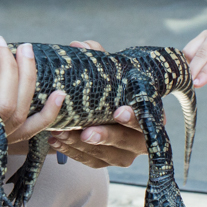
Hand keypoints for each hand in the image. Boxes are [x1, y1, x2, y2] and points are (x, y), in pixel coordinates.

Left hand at [47, 40, 147, 167]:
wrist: (104, 108)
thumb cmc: (111, 88)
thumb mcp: (109, 71)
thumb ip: (98, 56)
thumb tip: (79, 44)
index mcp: (150, 114)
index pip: (146, 119)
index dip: (134, 118)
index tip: (119, 111)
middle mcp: (142, 138)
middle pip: (127, 142)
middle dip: (105, 136)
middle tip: (86, 131)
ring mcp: (125, 154)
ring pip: (106, 155)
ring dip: (82, 145)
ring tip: (61, 133)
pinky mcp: (106, 162)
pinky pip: (91, 161)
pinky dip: (72, 152)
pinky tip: (56, 141)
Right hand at [183, 23, 206, 87]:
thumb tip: (206, 78)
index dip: (206, 72)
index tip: (196, 84)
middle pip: (202, 54)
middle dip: (194, 71)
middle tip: (188, 85)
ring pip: (192, 51)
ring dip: (190, 66)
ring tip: (191, 79)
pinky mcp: (201, 36)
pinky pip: (189, 50)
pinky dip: (188, 61)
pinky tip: (192, 70)